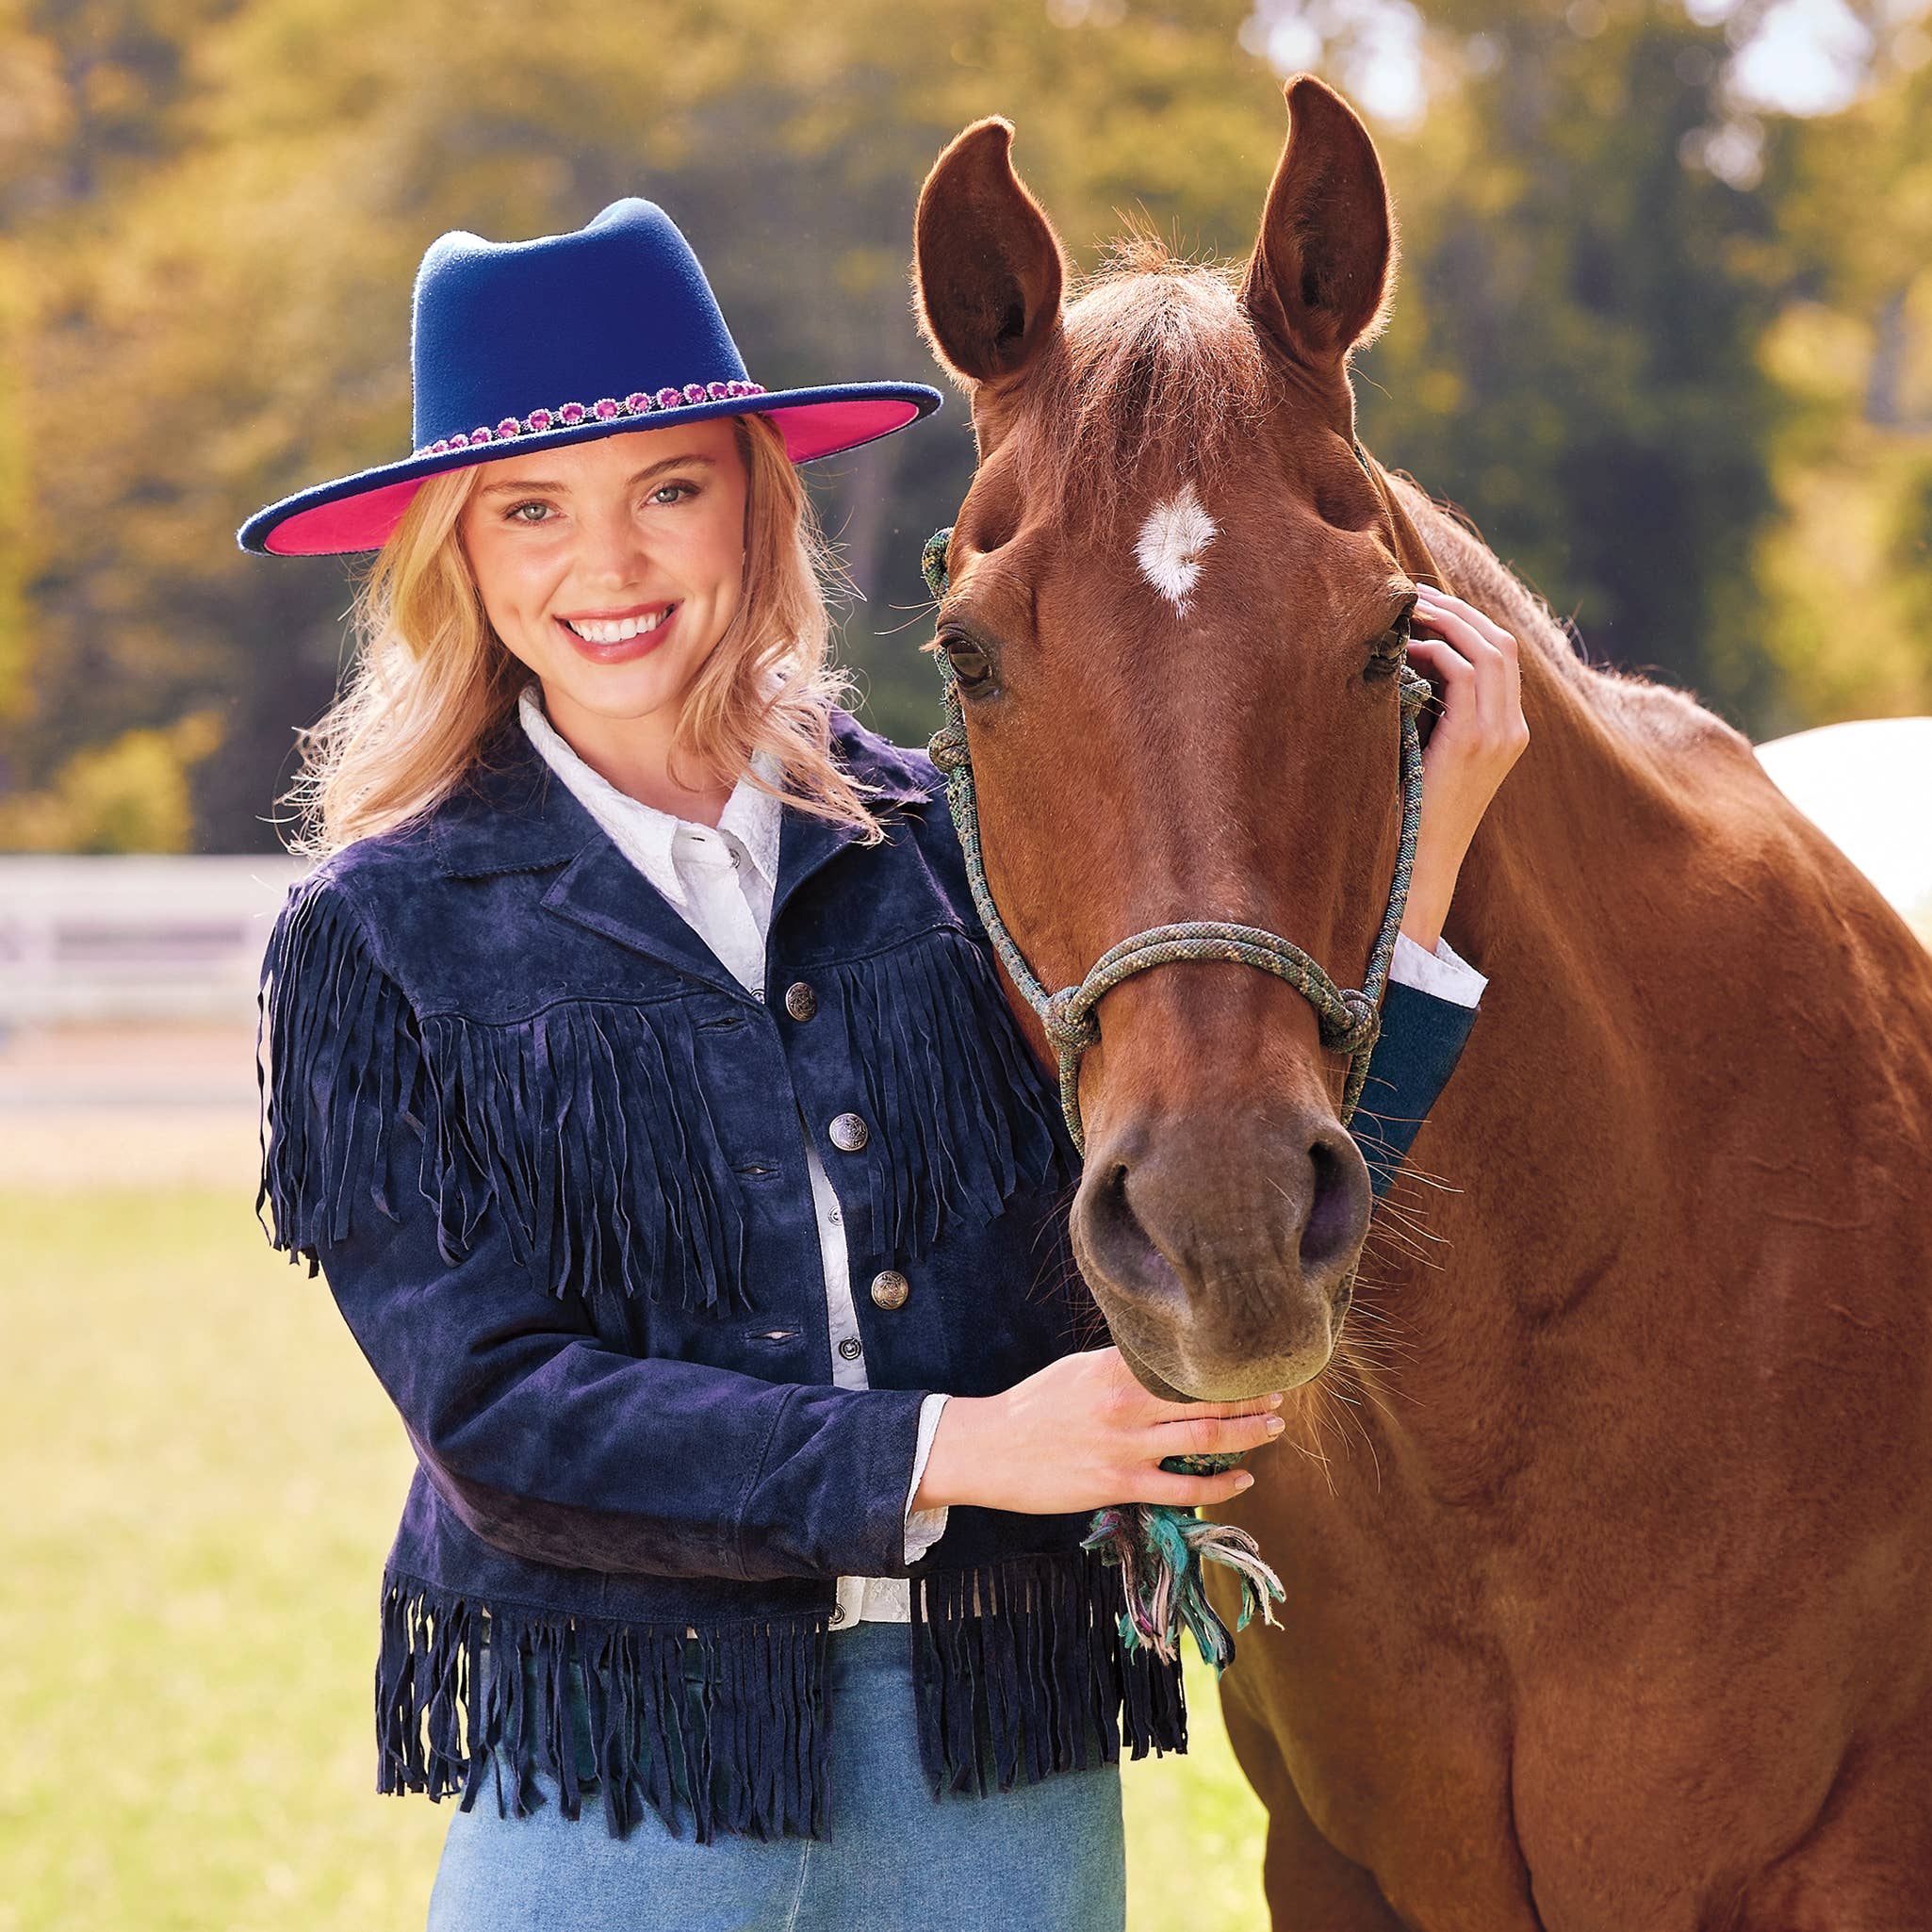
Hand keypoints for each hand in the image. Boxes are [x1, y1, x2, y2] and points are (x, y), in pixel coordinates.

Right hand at [911, 1346, 1284, 1515]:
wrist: (988, 1449)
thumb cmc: (1033, 1407)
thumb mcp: (1077, 1370)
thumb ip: (1123, 1366)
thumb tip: (1166, 1362)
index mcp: (1114, 1368)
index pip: (1185, 1363)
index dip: (1228, 1365)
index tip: (1256, 1361)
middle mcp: (1125, 1403)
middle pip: (1205, 1399)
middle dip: (1249, 1398)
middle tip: (1280, 1395)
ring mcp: (1124, 1446)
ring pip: (1204, 1440)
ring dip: (1246, 1435)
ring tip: (1273, 1428)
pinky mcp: (1118, 1484)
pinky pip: (1183, 1489)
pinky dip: (1220, 1486)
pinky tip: (1242, 1480)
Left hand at [1400, 585, 1529, 950]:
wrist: (1420, 864)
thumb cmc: (1412, 810)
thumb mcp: (1429, 752)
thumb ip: (1432, 712)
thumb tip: (1404, 661)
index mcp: (1507, 730)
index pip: (1501, 656)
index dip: (1467, 623)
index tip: (1429, 607)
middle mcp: (1511, 729)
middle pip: (1500, 644)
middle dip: (1459, 612)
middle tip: (1416, 595)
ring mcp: (1499, 735)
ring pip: (1488, 651)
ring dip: (1448, 623)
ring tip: (1410, 610)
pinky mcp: (1475, 742)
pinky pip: (1464, 676)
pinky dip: (1437, 654)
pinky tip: (1408, 651)